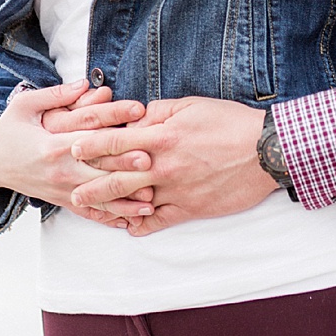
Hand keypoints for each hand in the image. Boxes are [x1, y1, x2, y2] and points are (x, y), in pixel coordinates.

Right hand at [0, 80, 150, 225]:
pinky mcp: (62, 201)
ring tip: (152, 202)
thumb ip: (56, 95)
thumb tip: (85, 82)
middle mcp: (60, 170)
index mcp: (53, 144)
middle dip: (127, 168)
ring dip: (126, 202)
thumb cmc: (9, 130)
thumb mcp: (25, 106)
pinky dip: (110, 218)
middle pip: (99, 169)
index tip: (140, 113)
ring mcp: (62, 189)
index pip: (90, 133)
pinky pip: (89, 212)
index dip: (115, 122)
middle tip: (154, 163)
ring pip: (99, 198)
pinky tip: (131, 221)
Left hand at [68, 97, 277, 229]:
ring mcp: (176, 190)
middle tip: (70, 189)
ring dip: (109, 207)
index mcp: (161, 136)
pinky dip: (142, 225)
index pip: (115, 141)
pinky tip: (128, 229)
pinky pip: (160, 220)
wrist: (266, 151)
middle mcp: (164, 166)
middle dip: (90, 182)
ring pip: (134, 201)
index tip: (72, 148)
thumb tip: (134, 116)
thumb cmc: (229, 122)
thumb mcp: (191, 106)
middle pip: (117, 175)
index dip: (91, 145)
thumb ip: (158, 111)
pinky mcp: (191, 208)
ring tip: (90, 211)